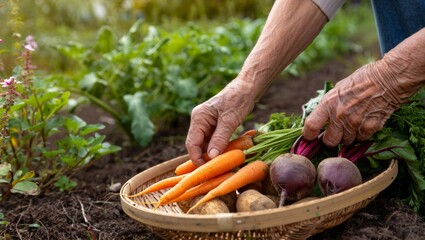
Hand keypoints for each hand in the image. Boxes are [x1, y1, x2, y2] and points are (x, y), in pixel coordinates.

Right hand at [185, 79, 255, 165]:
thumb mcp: (230, 120)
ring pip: (205, 145)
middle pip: (197, 145)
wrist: (247, 88)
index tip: (205, 170)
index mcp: (199, 118)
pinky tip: (225, 156)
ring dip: (212, 155)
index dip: (197, 158)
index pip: (192, 143)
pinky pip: (213, 141)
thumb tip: (211, 156)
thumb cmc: (238, 100)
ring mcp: (206, 124)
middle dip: (204, 158)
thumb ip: (220, 138)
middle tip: (213, 171)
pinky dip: (218, 149)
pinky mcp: (215, 126)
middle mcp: (199, 121)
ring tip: (220, 166)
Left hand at [302, 54, 422, 145]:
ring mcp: (355, 123)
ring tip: (353, 124)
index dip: (308, 135)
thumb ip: (329, 104)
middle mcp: (340, 115)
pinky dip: (362, 135)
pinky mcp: (370, 127)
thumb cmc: (362, 80)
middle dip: (330, 139)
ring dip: (348, 137)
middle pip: (329, 141)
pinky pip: (361, 139)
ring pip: (346, 142)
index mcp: (328, 103)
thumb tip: (320, 118)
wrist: (388, 78)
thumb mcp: (338, 88)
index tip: (309, 137)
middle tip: (334, 134)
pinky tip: (364, 123)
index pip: (310, 126)